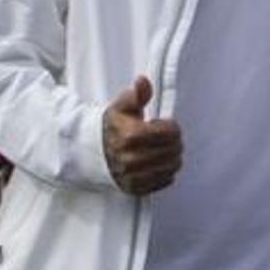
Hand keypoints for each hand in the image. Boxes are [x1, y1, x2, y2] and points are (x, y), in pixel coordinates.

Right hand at [102, 75, 183, 195]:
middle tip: (166, 137)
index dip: (172, 127)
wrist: (95, 151)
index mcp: (130, 137)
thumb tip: (142, 81)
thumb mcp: (123, 106)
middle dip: (174, 141)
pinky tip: (158, 162)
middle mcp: (131, 160)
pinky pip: (165, 181)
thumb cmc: (114, 126)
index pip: (170, 133)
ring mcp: (133, 177)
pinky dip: (166, 171)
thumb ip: (137, 94)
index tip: (164, 124)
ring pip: (172, 167)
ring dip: (172, 156)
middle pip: (173, 151)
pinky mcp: (135, 189)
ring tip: (162, 149)